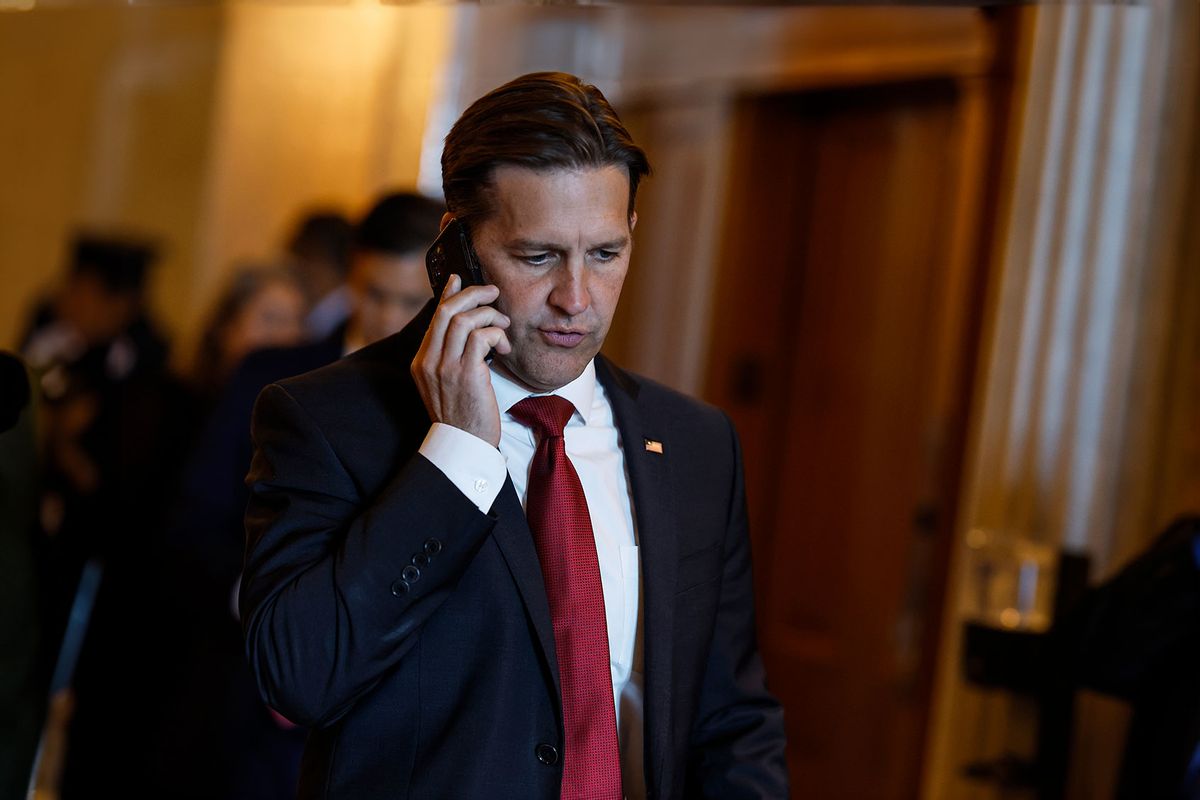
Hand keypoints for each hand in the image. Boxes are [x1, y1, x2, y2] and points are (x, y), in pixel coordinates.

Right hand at [411, 275, 511, 446]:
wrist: (464, 445)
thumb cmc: (463, 415)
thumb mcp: (447, 383)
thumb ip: (451, 356)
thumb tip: (467, 328)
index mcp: (421, 362)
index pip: (434, 318)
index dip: (447, 294)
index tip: (458, 279)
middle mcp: (428, 362)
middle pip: (445, 311)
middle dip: (472, 294)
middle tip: (492, 292)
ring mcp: (445, 368)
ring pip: (463, 320)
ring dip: (489, 316)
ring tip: (503, 326)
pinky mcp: (466, 374)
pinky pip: (480, 337)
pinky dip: (495, 334)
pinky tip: (503, 347)